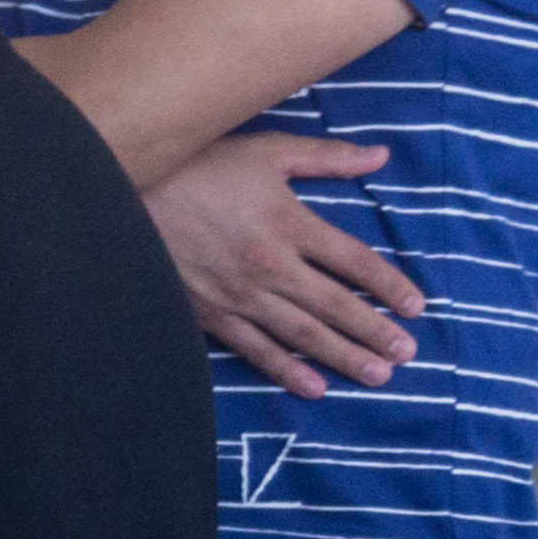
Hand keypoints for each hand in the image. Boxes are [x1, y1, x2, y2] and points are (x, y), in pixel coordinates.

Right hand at [145, 136, 421, 398]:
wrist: (120, 190)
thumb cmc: (197, 165)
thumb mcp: (266, 151)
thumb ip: (325, 158)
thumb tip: (381, 155)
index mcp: (289, 222)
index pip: (354, 261)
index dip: (389, 285)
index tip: (416, 306)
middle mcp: (271, 265)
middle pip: (336, 305)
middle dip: (375, 331)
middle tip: (408, 353)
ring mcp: (240, 294)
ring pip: (303, 334)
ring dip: (344, 356)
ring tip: (379, 375)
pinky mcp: (210, 313)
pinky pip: (256, 348)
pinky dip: (287, 371)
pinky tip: (315, 388)